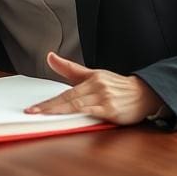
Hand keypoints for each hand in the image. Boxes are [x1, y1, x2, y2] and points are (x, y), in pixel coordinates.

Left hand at [24, 52, 162, 125]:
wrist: (144, 93)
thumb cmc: (116, 86)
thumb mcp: (93, 74)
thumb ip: (70, 68)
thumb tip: (49, 56)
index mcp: (91, 78)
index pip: (65, 92)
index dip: (48, 101)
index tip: (32, 108)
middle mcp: (96, 86)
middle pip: (68, 98)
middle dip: (49, 106)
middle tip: (32, 112)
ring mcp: (104, 98)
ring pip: (77, 105)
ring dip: (59, 111)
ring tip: (44, 117)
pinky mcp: (112, 109)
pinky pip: (92, 113)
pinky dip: (80, 115)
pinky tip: (69, 119)